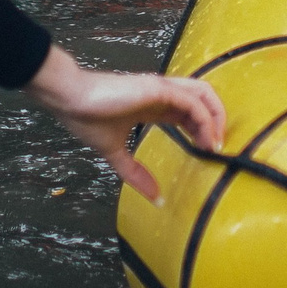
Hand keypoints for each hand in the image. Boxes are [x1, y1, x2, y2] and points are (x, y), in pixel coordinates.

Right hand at [25, 45, 224, 202]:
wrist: (69, 98)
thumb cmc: (85, 117)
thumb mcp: (114, 153)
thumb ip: (135, 174)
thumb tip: (156, 199)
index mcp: (151, 104)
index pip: (187, 111)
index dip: (201, 129)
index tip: (205, 151)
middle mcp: (160, 94)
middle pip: (201, 99)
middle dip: (216, 121)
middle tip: (217, 148)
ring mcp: (161, 88)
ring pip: (203, 94)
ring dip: (216, 117)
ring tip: (217, 142)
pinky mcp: (158, 88)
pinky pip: (192, 101)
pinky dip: (205, 119)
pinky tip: (206, 139)